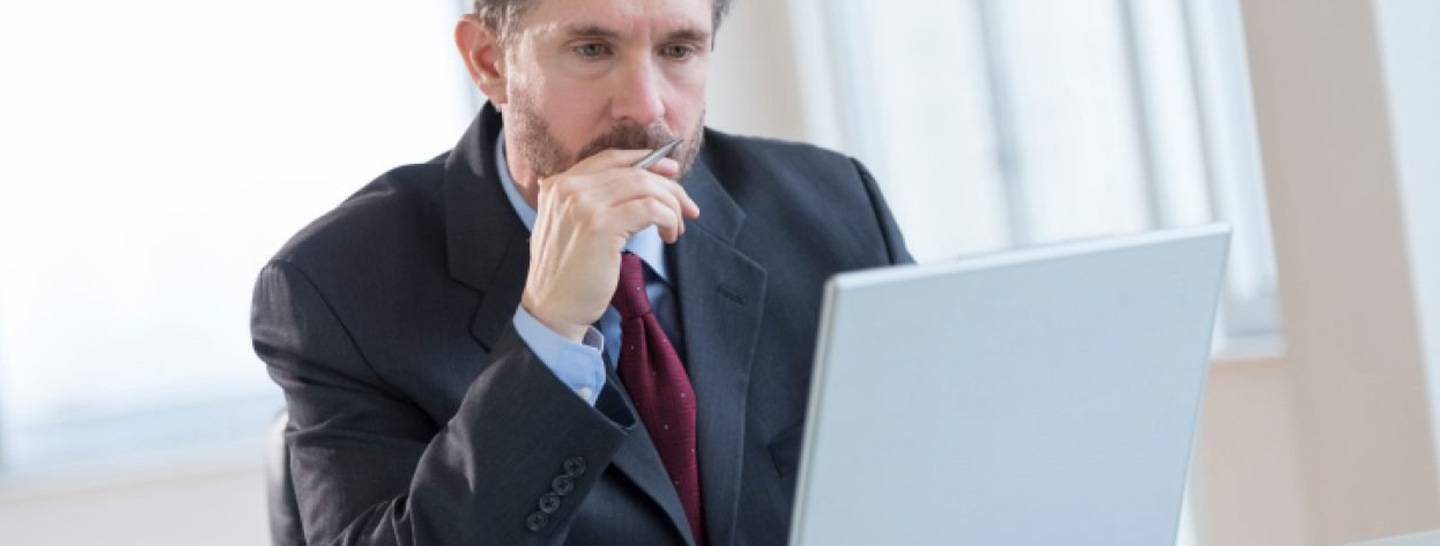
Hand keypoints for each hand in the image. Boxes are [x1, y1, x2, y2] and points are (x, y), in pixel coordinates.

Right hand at [521, 149, 700, 341]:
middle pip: (633, 172)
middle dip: (669, 187)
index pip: (609, 158)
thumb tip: (640, 182)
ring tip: (676, 228)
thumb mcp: (568, 226)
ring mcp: (583, 204)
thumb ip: (589, 201)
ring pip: (645, 187)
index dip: (645, 160)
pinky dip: (668, 219)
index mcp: (558, 185)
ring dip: (671, 205)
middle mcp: (568, 188)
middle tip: (688, 207)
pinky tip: (668, 236)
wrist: (551, 309)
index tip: (670, 170)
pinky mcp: (601, 225)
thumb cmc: (566, 274)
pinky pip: (650, 209)